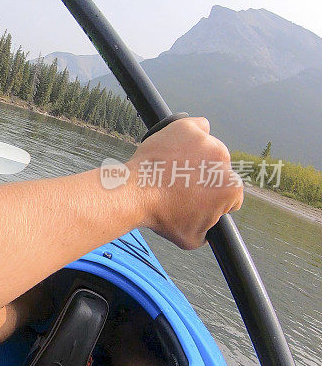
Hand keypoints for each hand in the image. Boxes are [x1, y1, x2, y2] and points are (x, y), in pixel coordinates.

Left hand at [127, 117, 242, 249]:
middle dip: (206, 177)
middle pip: (221, 169)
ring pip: (210, 148)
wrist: (134, 193)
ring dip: (199, 156)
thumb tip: (210, 232)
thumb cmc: (161, 216)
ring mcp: (205, 142)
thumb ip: (208, 235)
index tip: (198, 200)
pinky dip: (193, 133)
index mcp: (231, 188)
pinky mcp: (187, 128)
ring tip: (176, 167)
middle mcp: (224, 161)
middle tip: (182, 184)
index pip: (231, 195)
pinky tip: (182, 142)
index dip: (214, 201)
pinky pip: (199, 126)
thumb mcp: (192, 240)